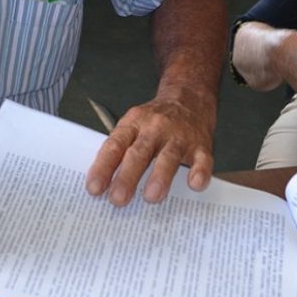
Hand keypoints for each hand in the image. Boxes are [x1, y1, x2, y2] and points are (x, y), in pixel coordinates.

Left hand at [85, 92, 213, 205]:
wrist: (189, 97)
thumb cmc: (154, 120)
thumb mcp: (132, 125)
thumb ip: (120, 149)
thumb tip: (102, 184)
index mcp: (133, 124)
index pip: (114, 146)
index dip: (103, 167)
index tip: (94, 188)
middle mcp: (155, 129)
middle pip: (139, 153)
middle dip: (127, 177)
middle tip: (117, 199)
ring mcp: (179, 136)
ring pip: (168, 157)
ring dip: (159, 177)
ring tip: (151, 197)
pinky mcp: (201, 145)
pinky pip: (203, 159)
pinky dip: (200, 171)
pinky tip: (195, 183)